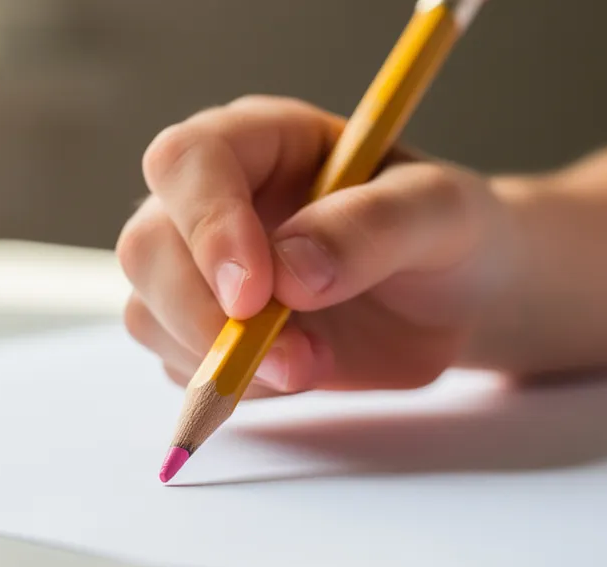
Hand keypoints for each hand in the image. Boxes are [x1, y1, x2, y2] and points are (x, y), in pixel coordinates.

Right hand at [117, 95, 517, 396]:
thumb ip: (371, 228)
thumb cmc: (448, 235)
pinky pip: (180, 366)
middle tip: (292, 357)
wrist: (458, 299)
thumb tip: (292, 271)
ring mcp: (200, 269)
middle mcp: (214, 200)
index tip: (256, 293)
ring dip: (219, 359)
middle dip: (204, 314)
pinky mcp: (207, 332)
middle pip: (147, 246)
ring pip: (149, 312)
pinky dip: (231, 386)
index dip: (208, 225)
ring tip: (313, 365)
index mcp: (261, 140)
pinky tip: (298, 373)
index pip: (190, 160)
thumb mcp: (439, 213)